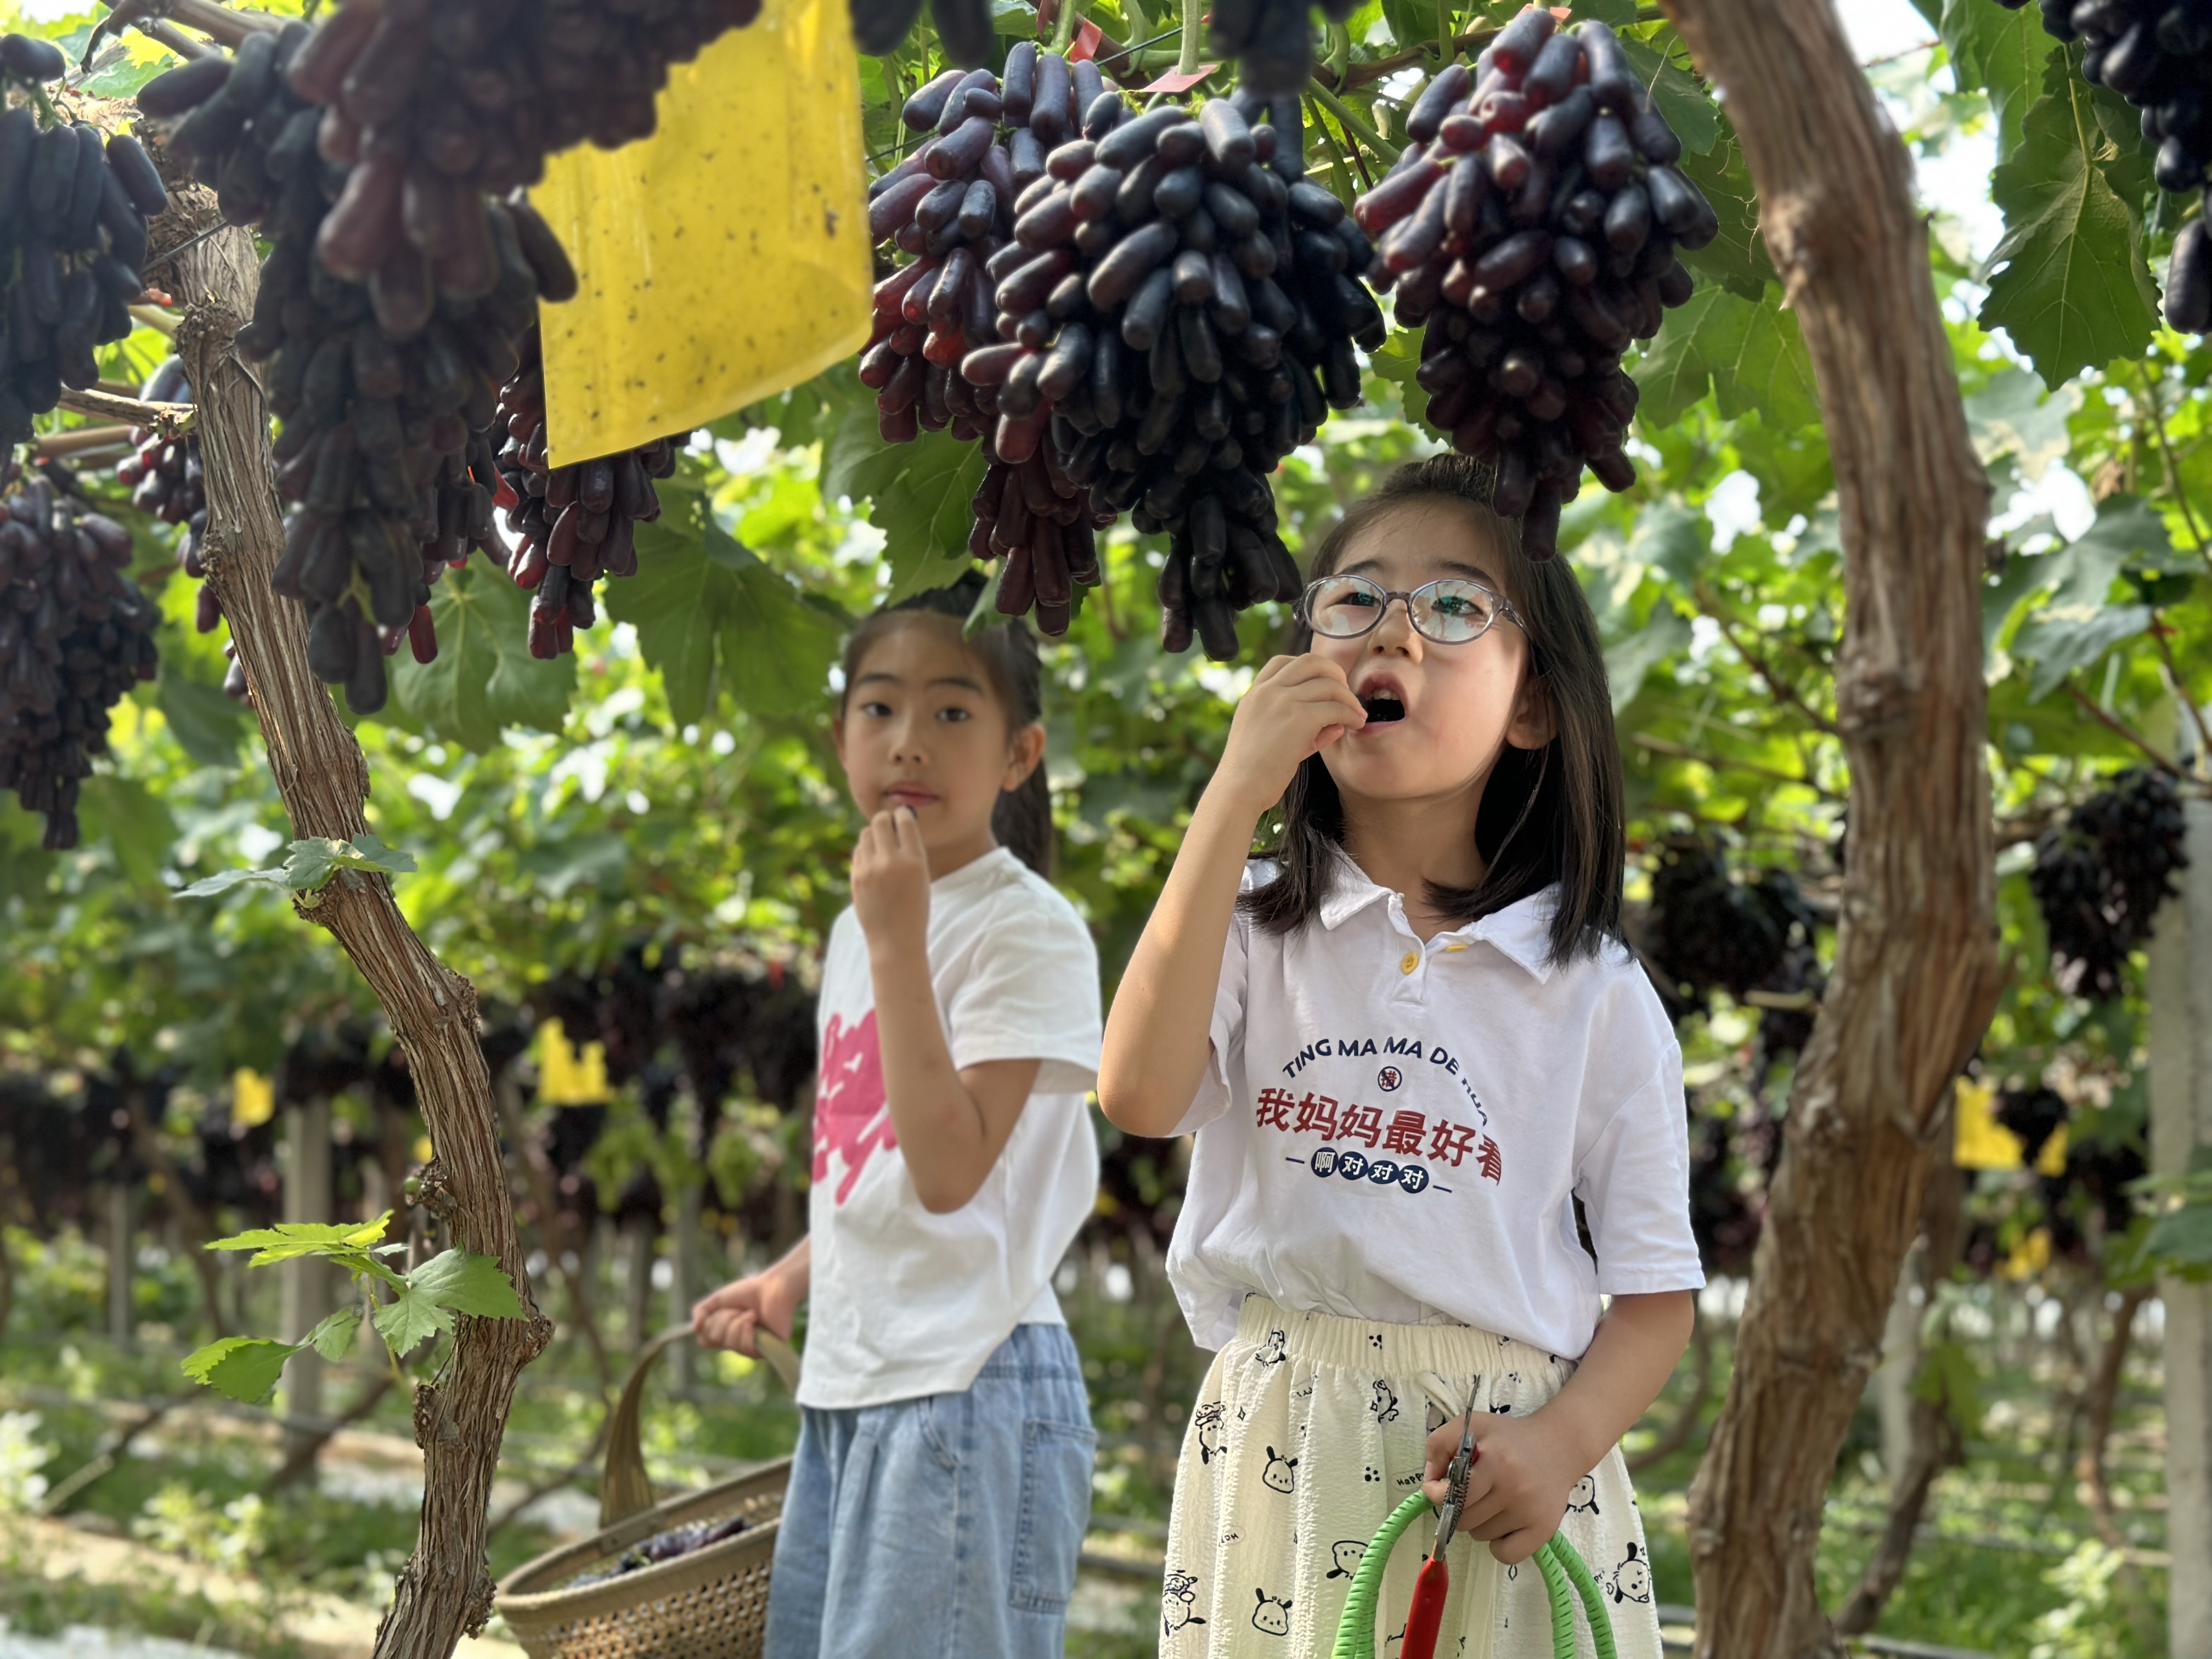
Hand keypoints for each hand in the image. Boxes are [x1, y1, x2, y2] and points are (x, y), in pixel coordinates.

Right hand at [692, 1267, 799, 1358]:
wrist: (774, 1288)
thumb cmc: (749, 1292)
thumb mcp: (718, 1298)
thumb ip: (701, 1311)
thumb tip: (695, 1329)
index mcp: (724, 1332)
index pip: (704, 1340)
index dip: (708, 1325)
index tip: (721, 1309)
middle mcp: (735, 1343)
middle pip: (714, 1340)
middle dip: (724, 1319)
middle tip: (739, 1309)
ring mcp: (749, 1348)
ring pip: (729, 1344)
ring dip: (737, 1323)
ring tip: (751, 1313)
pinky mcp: (764, 1351)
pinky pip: (745, 1348)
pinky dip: (746, 1331)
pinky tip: (755, 1320)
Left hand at [851, 806, 930, 948]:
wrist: (895, 940)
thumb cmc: (914, 908)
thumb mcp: (922, 877)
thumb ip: (911, 851)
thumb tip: (898, 822)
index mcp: (914, 861)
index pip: (905, 821)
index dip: (903, 813)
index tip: (902, 813)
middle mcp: (890, 862)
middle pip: (880, 821)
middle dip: (885, 818)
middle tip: (888, 823)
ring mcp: (870, 870)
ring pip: (866, 833)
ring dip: (874, 834)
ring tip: (881, 845)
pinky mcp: (856, 877)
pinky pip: (858, 851)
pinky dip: (865, 851)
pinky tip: (873, 861)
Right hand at [1213, 655, 1366, 815]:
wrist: (1239, 789)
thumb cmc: (1253, 772)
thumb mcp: (1270, 739)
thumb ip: (1300, 726)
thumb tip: (1338, 722)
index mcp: (1255, 693)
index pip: (1283, 662)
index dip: (1310, 668)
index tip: (1324, 684)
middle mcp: (1267, 691)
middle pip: (1310, 661)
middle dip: (1335, 673)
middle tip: (1346, 693)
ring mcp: (1282, 701)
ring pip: (1329, 684)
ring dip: (1349, 698)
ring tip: (1357, 715)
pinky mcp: (1298, 718)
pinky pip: (1336, 707)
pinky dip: (1351, 714)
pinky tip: (1355, 725)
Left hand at [1423, 1411, 1586, 1565]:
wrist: (1559, 1447)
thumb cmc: (1508, 1438)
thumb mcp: (1471, 1425)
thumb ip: (1439, 1445)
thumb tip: (1429, 1484)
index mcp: (1495, 1460)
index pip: (1453, 1494)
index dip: (1438, 1494)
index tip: (1440, 1489)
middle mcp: (1514, 1488)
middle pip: (1464, 1519)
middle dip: (1459, 1509)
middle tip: (1472, 1493)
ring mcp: (1530, 1512)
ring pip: (1481, 1536)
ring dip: (1479, 1523)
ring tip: (1494, 1501)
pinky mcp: (1543, 1530)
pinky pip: (1505, 1555)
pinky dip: (1498, 1545)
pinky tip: (1504, 1524)